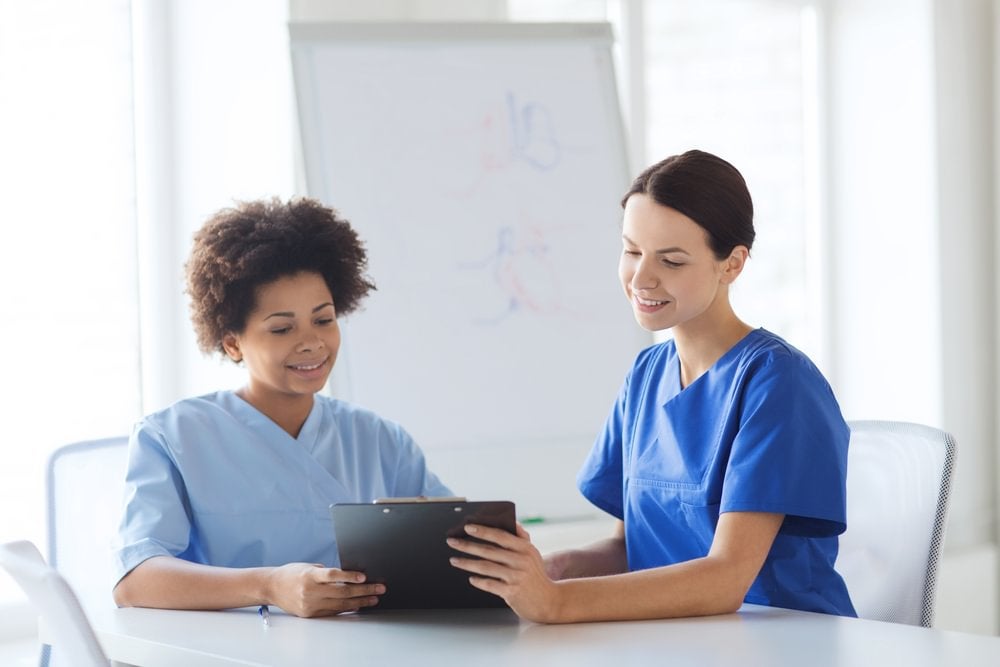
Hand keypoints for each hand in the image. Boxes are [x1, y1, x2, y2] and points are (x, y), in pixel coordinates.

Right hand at [265, 563, 383, 616]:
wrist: (272, 587)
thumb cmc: (292, 573)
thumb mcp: (309, 567)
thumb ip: (326, 573)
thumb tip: (350, 576)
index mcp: (310, 575)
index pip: (333, 576)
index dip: (350, 576)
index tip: (364, 577)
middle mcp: (310, 591)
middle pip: (342, 592)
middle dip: (364, 591)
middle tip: (379, 588)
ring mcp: (310, 604)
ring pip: (340, 604)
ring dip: (360, 602)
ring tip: (374, 599)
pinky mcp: (310, 614)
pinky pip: (332, 612)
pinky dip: (347, 609)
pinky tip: (358, 606)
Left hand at [447, 523, 562, 622]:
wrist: (548, 601)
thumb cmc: (536, 575)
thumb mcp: (532, 553)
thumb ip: (521, 537)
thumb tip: (511, 522)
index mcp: (525, 548)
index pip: (501, 535)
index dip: (483, 530)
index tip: (467, 527)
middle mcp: (521, 561)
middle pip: (489, 550)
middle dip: (468, 545)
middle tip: (452, 541)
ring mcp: (516, 577)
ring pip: (486, 567)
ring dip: (467, 563)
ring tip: (454, 560)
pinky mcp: (512, 592)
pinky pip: (490, 584)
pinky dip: (479, 581)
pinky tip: (471, 578)